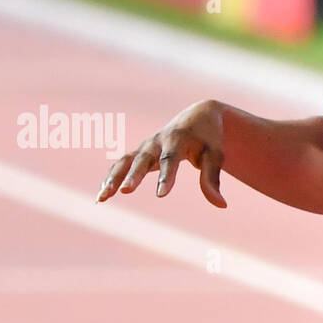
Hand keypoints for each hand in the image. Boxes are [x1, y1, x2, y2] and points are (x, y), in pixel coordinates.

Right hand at [97, 100, 226, 206]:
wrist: (198, 116)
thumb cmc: (209, 138)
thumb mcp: (216, 155)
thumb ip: (213, 178)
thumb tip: (221, 205)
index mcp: (178, 139)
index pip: (170, 159)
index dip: (166, 177)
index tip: (161, 195)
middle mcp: (157, 141)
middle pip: (142, 159)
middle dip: (133, 175)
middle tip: (125, 191)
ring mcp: (145, 146)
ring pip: (125, 161)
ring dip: (113, 178)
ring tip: (102, 198)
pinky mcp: (139, 152)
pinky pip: (121, 165)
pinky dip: (111, 178)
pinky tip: (102, 197)